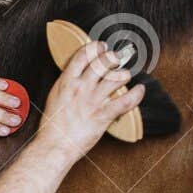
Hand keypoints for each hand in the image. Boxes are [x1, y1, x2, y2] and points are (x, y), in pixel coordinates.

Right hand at [36, 40, 143, 160]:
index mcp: (66, 82)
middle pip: (102, 62)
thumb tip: (75, 79)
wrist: (54, 145)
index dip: (95, 47)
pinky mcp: (103, 115)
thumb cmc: (52, 127)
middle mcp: (81, 88)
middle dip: (113, 57)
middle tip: (117, 59)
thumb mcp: (54, 98)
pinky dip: (136, 94)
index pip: (83, 55)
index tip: (101, 46)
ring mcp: (93, 101)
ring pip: (116, 78)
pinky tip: (139, 90)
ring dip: (124, 74)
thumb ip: (66, 86)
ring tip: (125, 75)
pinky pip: (126, 101)